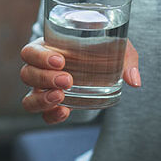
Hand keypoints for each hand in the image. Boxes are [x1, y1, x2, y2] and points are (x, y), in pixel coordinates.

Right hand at [19, 37, 140, 124]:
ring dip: (42, 99)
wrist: (102, 63)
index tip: (60, 61)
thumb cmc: (102, 47)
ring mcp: (44, 89)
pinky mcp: (53, 105)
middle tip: (68, 80)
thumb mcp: (115, 45)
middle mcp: (41, 69)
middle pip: (27, 74)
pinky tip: (65, 112)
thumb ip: (126, 57)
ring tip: (62, 98)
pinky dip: (51, 115)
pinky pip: (43, 115)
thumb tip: (133, 80)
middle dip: (45, 78)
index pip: (30, 52)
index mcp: (48, 48)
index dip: (40, 57)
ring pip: (28, 98)